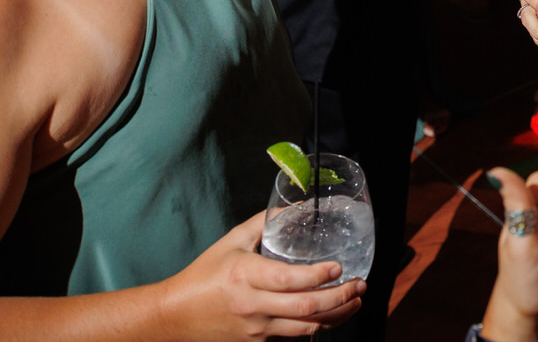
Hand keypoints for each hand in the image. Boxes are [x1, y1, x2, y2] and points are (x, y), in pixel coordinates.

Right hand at [156, 211, 363, 338]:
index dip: (319, 276)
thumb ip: (263, 223)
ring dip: (337, 315)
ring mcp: (256, 329)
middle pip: (306, 307)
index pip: (290, 280)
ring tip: (355, 301)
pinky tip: (331, 314)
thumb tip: (293, 208)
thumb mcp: (231, 241)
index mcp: (246, 275)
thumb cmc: (204, 275)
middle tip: (360, 285)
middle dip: (340, 297)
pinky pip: (294, 336)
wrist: (176, 316)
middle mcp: (253, 305)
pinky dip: (316, 326)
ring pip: (306, 328)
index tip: (339, 267)